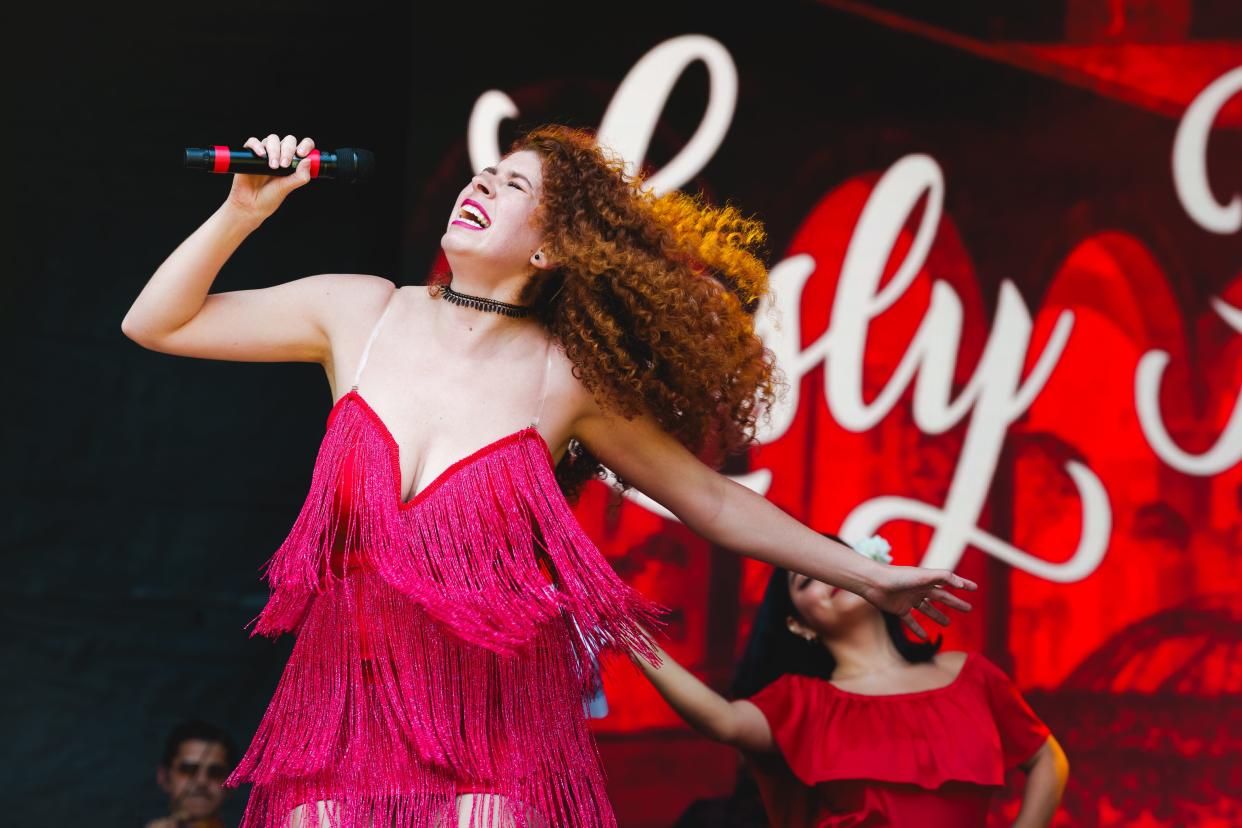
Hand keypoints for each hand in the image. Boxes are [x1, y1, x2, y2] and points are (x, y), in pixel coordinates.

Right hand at [224, 133, 315, 222]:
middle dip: (288, 150)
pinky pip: (253, 142)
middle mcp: (280, 155)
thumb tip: (308, 161)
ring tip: (273, 166)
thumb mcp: (287, 188)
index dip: (305, 145)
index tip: (301, 154)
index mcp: (293, 162)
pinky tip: (260, 154)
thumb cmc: (269, 197)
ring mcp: (265, 153)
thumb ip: (300, 177)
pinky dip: (257, 145)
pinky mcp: (250, 154)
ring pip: (272, 139)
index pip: (303, 146)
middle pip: (288, 140)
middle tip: (284, 165)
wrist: (250, 205)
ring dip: (274, 150)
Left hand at [862, 565, 976, 639]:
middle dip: (955, 603)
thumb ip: (942, 577)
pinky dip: (917, 629)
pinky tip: (925, 637)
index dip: (962, 584)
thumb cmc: (898, 577)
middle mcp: (919, 589)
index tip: (974, 588)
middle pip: (941, 597)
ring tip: (948, 624)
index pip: (949, 582)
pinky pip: (910, 621)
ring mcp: (909, 600)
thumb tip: (960, 583)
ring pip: (927, 609)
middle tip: (968, 609)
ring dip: (938, 616)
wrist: (874, 583)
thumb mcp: (923, 576)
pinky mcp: (899, 610)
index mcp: (926, 580)